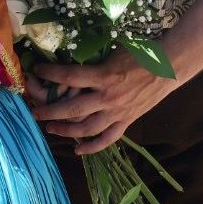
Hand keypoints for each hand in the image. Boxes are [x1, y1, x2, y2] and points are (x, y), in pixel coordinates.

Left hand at [27, 52, 179, 154]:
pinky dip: (92, 147)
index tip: (37, 71)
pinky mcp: (126, 121)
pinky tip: (78, 150)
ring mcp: (117, 112)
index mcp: (104, 75)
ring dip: (66, 131)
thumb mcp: (112, 53)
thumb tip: (71, 65)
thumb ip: (93, 63)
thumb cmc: (140, 54)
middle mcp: (108, 97)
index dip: (50, 74)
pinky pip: (107, 139)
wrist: (167, 68)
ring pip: (86, 129)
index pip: (69, 76)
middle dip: (50, 111)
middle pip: (72, 109)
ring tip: (51, 128)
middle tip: (35, 112)